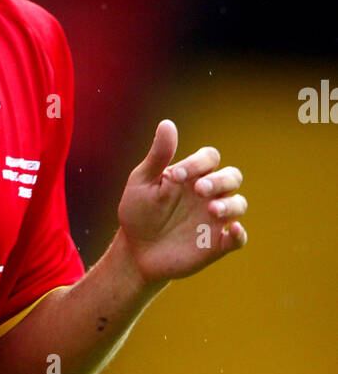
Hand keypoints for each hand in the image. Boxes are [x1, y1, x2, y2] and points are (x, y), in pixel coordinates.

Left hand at [117, 119, 247, 284]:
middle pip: (232, 176)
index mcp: (193, 175)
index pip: (209, 158)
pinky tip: (234, 230)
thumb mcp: (142, 183)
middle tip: (200, 189)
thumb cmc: (139, 212)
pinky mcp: (216, 244)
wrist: (135, 250)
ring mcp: (214, 219)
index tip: (175, 176)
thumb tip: (167, 123)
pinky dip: (239, 235)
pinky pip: (237, 238)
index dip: (198, 163)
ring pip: (239, 204)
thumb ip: (158, 156)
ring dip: (230, 205)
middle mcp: (209, 194)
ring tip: (212, 210)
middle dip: (220, 180)